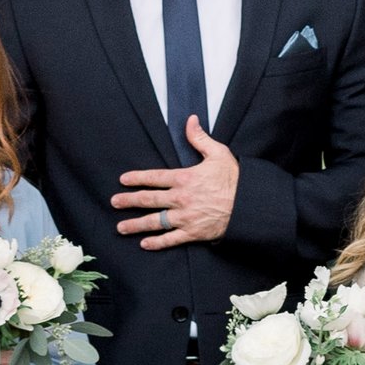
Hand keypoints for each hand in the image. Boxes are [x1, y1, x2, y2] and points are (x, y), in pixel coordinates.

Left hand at [114, 124, 239, 250]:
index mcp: (184, 178)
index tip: (123, 180)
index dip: (137, 178)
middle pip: (148, 200)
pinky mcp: (193, 233)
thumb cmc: (235, 179)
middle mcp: (180, 199)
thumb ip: (199, 138)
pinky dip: (157, 243)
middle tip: (114, 202)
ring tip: (121, 227)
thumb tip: (190, 120)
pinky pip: (170, 239)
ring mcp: (185, 217)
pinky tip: (145, 244)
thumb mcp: (218, 153)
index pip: (154, 177)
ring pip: (154, 221)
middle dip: (129, 201)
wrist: (249, 204)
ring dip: (136, 225)